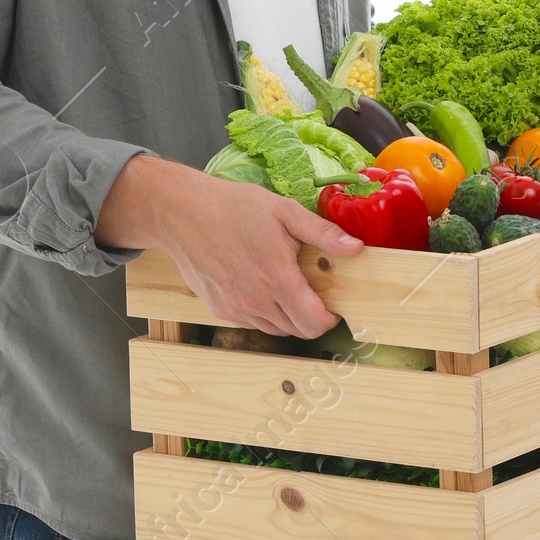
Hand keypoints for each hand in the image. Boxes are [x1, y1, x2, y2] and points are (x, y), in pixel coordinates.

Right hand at [95, 156, 360, 338]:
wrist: (183, 213)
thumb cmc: (234, 207)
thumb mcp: (284, 211)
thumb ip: (322, 233)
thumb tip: (355, 248)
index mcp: (277, 280)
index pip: (313, 324)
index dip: (328, 319)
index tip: (331, 305)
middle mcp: (256, 302)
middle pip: (297, 331)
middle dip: (310, 317)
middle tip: (310, 292)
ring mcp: (235, 309)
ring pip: (274, 330)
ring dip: (286, 317)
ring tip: (284, 287)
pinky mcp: (219, 309)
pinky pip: (251, 323)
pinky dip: (262, 313)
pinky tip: (259, 286)